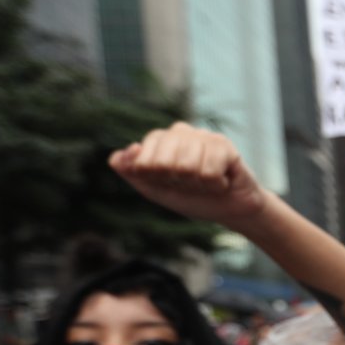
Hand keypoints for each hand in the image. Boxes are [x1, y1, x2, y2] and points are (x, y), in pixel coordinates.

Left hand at [109, 122, 266, 228]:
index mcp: (162, 140)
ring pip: (186, 165)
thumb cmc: (193, 198)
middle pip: (164, 160)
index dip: (154, 173)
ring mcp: (203, 137)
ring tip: (206, 183)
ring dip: (197, 184)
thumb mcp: (155, 190)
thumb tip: (115, 158)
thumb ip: (132, 174)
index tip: (168, 181)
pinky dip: (214, 184)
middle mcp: (182, 133)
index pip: (145, 151)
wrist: (230, 211)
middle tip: (190, 183)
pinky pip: (208, 170)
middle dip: (176, 181)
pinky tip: (221, 182)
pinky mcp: (224, 145)